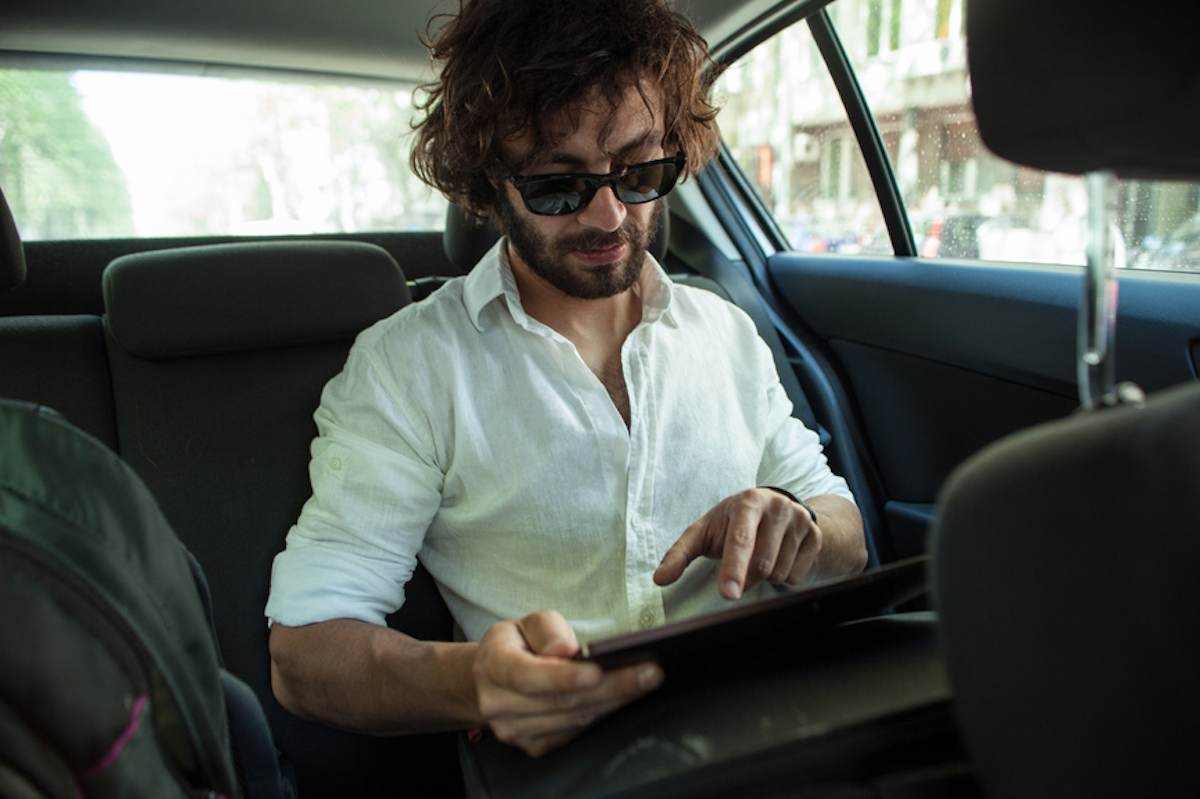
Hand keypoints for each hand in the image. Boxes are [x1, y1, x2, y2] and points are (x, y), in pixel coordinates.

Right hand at [473, 610, 663, 756]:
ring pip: (572, 720)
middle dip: (609, 687)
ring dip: (613, 701)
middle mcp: (498, 703)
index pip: (526, 675)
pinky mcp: (533, 745)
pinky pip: (575, 732)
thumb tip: (565, 651)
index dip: (562, 676)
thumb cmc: (519, 643)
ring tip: (646, 681)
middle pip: (559, 701)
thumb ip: (547, 629)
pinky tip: (625, 698)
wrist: (493, 679)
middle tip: (649, 673)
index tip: (598, 671)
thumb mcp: (527, 622)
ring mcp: (514, 730)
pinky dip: (603, 713)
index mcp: (492, 664)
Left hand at [653, 488, 820, 598]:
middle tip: (738, 571)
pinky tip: (778, 559)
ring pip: (780, 573)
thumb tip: (659, 579)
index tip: (728, 594)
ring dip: (765, 578)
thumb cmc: (732, 522)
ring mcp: (800, 520)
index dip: (733, 569)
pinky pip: (798, 577)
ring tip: (759, 557)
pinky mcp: (816, 535)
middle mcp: (777, 507)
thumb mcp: (705, 531)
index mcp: (747, 502)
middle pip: (762, 565)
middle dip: (746, 577)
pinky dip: (784, 578)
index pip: (740, 541)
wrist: (777, 507)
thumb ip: (680, 554)